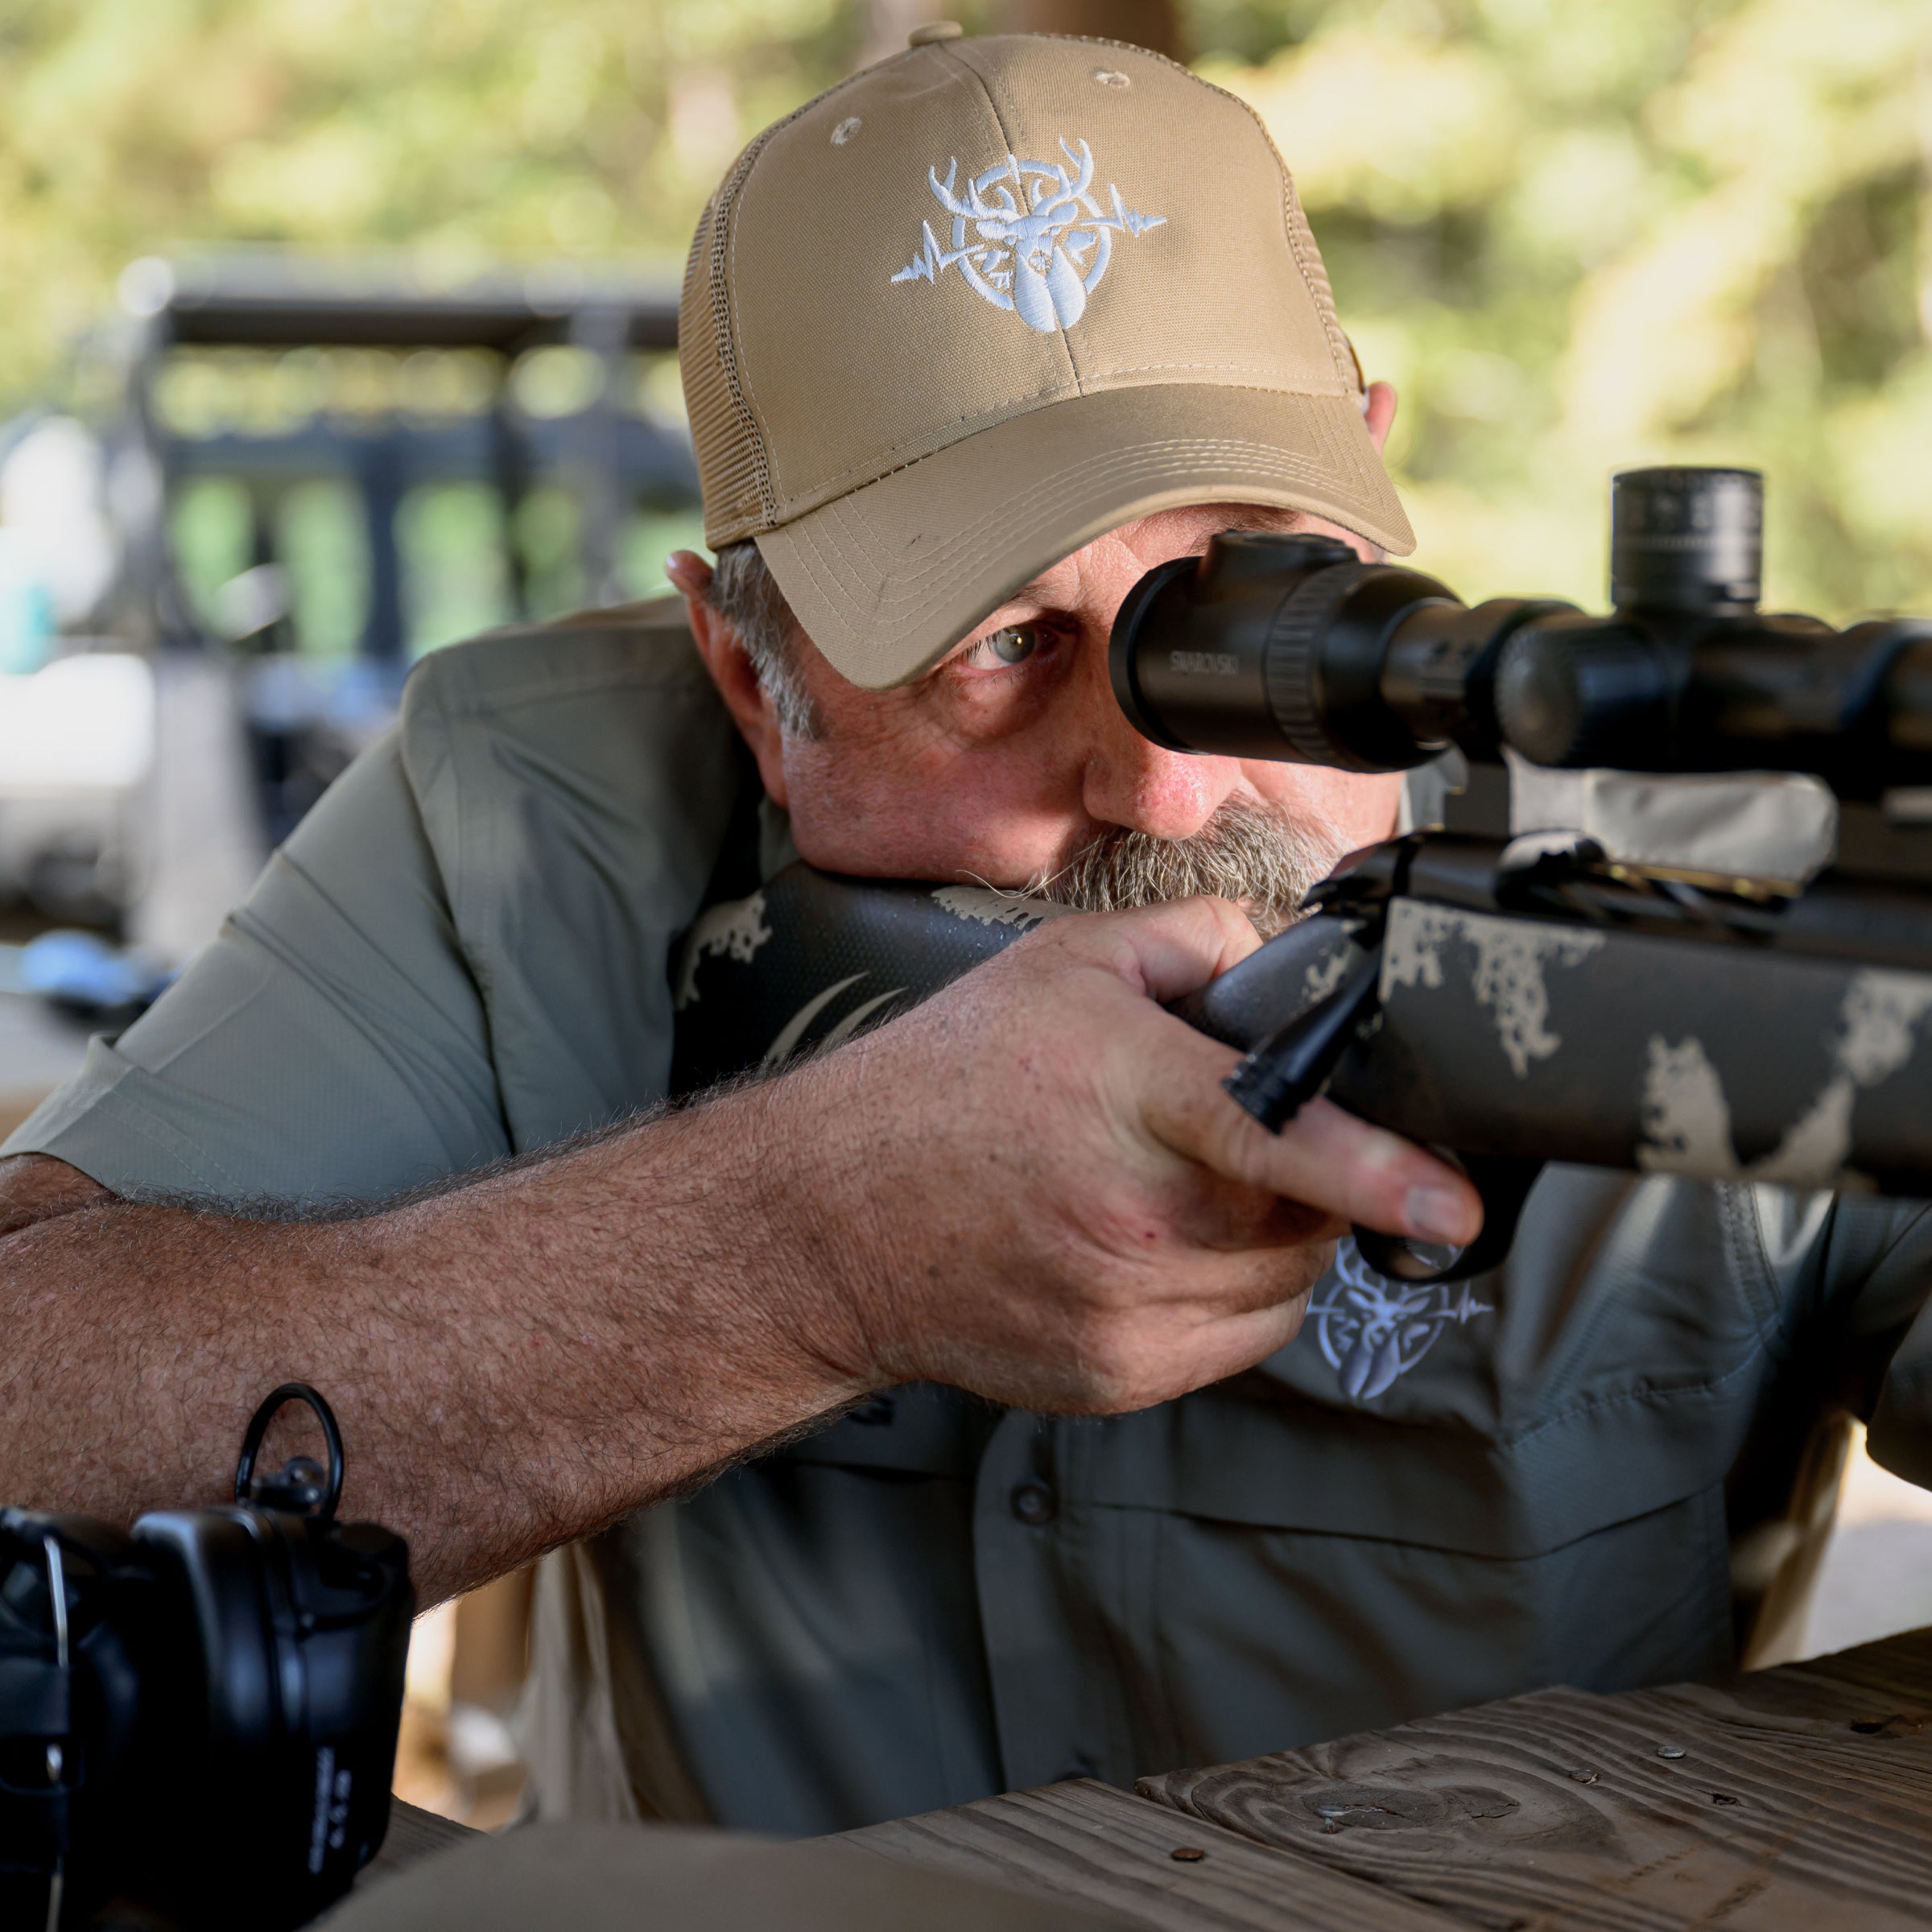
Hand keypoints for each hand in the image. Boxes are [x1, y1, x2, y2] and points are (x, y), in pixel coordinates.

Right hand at [760, 896, 1482, 1414]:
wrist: (835, 1219)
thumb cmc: (946, 1086)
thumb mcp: (1068, 963)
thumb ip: (1201, 940)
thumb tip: (1295, 966)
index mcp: (1125, 1096)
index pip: (1269, 1131)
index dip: (1374, 1168)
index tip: (1450, 1201)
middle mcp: (1130, 1216)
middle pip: (1303, 1213)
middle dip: (1307, 1176)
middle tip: (1234, 1137)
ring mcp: (1123, 1310)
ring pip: (1284, 1284)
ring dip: (1273, 1237)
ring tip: (1183, 1188)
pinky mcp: (1117, 1377)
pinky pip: (1240, 1340)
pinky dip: (1233, 1293)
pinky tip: (1159, 1245)